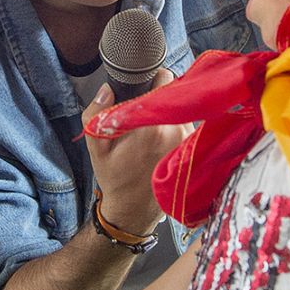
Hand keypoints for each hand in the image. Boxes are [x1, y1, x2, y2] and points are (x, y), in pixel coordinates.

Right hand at [84, 68, 190, 235]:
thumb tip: (106, 90)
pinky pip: (188, 125)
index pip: (165, 82)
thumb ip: (96, 114)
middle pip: (174, 95)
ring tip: (151, 128)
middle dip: (160, 97)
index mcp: (152, 126)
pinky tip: (161, 141)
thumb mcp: (96, 147)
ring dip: (169, 112)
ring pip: (182, 109)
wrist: (134, 211)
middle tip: (144, 109)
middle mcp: (176, 131)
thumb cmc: (115, 179)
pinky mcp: (193, 150)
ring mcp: (188, 141)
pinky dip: (176, 125)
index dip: (155, 78)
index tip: (146, 83)